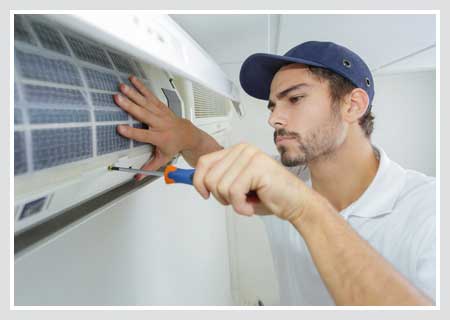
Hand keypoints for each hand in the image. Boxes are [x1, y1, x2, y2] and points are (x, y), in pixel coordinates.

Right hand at [114, 75, 189, 179]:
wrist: (187, 134)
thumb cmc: (173, 146)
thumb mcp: (163, 158)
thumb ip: (149, 166)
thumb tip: (137, 178)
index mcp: (158, 137)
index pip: (143, 135)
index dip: (131, 132)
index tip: (119, 128)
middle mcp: (159, 123)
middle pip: (143, 114)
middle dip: (130, 106)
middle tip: (118, 99)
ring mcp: (160, 113)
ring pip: (145, 102)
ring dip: (133, 93)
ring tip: (122, 87)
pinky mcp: (160, 106)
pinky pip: (150, 95)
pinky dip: (141, 87)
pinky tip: (132, 80)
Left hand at [193, 143, 312, 221]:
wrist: (296, 204)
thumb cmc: (270, 196)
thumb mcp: (237, 186)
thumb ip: (220, 180)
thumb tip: (196, 182)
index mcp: (237, 151)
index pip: (204, 162)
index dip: (198, 181)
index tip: (204, 194)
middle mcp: (243, 149)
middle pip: (209, 177)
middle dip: (220, 196)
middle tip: (238, 200)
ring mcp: (250, 156)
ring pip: (220, 186)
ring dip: (233, 203)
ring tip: (249, 202)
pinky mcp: (256, 167)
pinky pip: (233, 193)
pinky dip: (241, 207)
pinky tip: (252, 206)